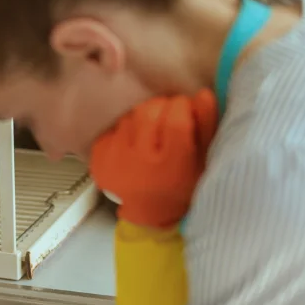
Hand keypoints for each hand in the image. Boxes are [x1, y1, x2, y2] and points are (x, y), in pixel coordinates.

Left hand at [89, 90, 217, 228]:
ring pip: (130, 116)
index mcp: (172, 163)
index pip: (175, 117)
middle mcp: (139, 161)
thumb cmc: (183, 183)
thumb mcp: (204, 158)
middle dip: (161, 108)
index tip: (184, 110)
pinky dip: (125, 130)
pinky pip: (113, 128)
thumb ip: (206, 124)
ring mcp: (114, 160)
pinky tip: (133, 145)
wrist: (149, 210)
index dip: (181, 106)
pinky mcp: (98, 158)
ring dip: (142, 119)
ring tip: (150, 136)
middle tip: (166, 121)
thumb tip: (202, 94)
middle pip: (148, 111)